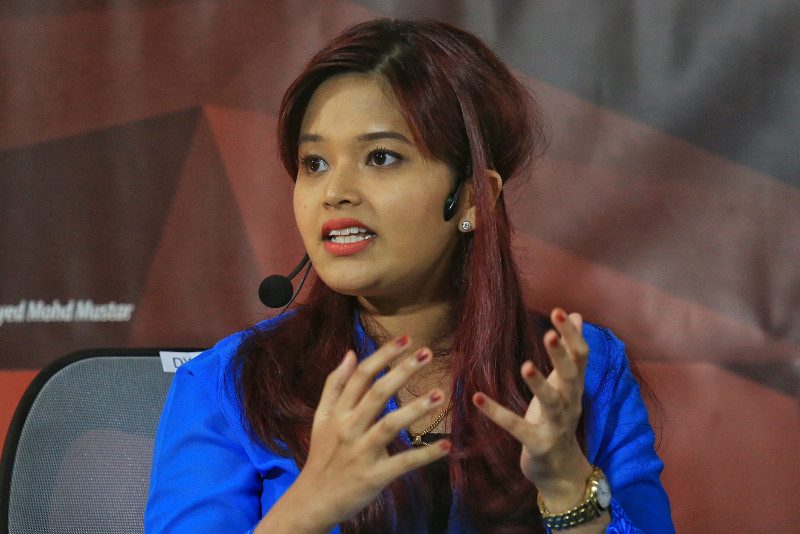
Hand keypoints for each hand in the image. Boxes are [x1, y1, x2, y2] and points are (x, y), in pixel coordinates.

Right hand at [276, 336, 451, 531]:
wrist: (311, 501)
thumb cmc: (321, 456)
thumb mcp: (321, 418)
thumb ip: (334, 385)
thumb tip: (350, 353)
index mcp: (338, 412)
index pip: (361, 376)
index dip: (383, 355)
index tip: (405, 339)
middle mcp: (349, 428)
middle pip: (377, 394)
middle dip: (402, 371)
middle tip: (427, 353)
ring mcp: (361, 453)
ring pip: (389, 425)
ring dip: (415, 409)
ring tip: (439, 394)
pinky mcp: (373, 476)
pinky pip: (402, 463)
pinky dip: (424, 456)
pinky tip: (445, 446)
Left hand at [472, 308, 593, 509]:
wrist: (563, 472)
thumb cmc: (560, 420)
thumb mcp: (566, 386)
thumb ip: (570, 352)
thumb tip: (579, 315)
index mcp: (575, 388)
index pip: (580, 357)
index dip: (572, 335)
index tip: (559, 311)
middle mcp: (570, 404)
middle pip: (570, 377)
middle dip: (561, 356)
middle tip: (549, 333)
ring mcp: (555, 426)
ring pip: (551, 403)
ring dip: (538, 384)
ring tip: (525, 365)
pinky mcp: (537, 444)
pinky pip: (516, 427)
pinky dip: (497, 413)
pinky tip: (478, 397)